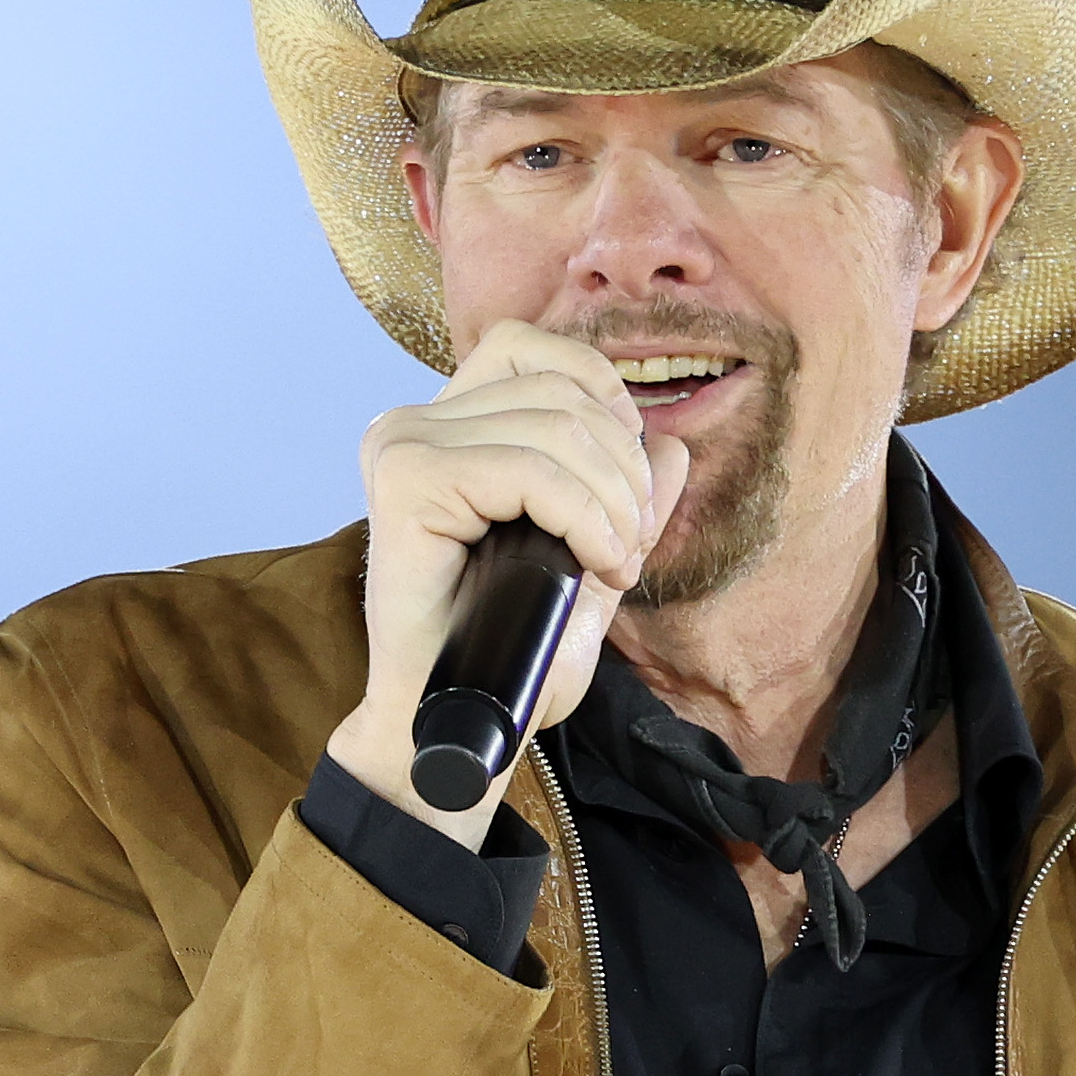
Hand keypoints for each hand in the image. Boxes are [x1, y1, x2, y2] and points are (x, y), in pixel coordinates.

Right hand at [329, 321, 691, 843]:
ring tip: (614, 563)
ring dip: (612, 500)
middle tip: (628, 547)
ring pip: (552, 426)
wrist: (453, 727)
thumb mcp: (584, 563)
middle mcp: (413, 426)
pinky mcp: (405, 482)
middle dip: (623, 467)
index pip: (528, 348)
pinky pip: (527, 468)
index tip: (628, 473)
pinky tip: (594, 562)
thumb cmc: (506, 653)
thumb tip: (672, 444)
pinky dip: (583, 515)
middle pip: (556, 390)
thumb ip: (622, 501)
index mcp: (445, 428)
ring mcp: (403, 448)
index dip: (597, 388)